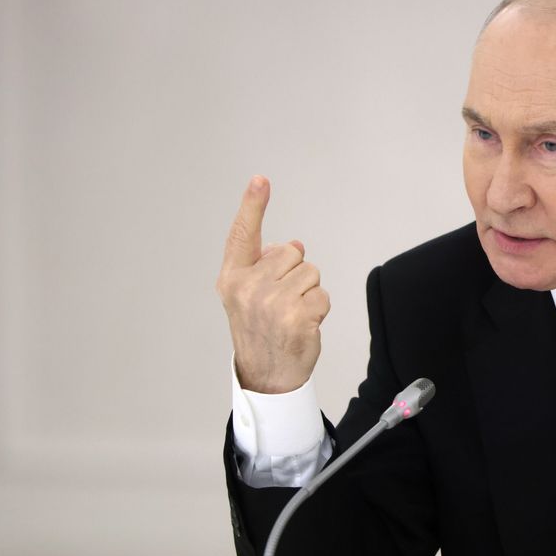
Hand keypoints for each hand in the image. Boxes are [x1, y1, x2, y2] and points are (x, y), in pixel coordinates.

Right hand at [216, 175, 329, 392]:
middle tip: (282, 302)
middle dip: (295, 274)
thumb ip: (266, 267)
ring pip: (311, 272)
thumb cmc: (260, 331)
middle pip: (292, 253)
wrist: (266, 375)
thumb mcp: (249, 296)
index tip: (261, 180)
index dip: (252, 206)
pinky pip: (322, 295)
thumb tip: (296, 245)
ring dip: (308, 293)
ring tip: (292, 315)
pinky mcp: (296, 316)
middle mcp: (248, 287)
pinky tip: (303, 326)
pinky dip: (319, 310)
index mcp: (233, 278)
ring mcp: (271, 302)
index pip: (242, 235)